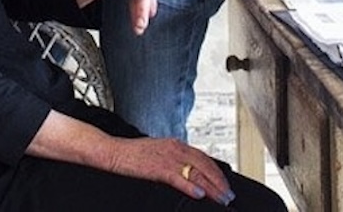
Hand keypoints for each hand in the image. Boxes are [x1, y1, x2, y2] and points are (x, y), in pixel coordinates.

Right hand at [107, 136, 235, 205]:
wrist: (114, 151)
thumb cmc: (133, 154)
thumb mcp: (158, 153)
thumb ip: (175, 160)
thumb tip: (189, 174)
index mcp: (176, 144)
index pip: (203, 157)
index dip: (216, 171)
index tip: (225, 184)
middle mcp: (175, 147)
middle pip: (204, 164)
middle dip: (218, 181)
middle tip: (228, 195)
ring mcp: (167, 156)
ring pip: (195, 172)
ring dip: (211, 187)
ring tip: (220, 198)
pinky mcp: (157, 167)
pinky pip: (178, 177)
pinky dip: (190, 186)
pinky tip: (199, 194)